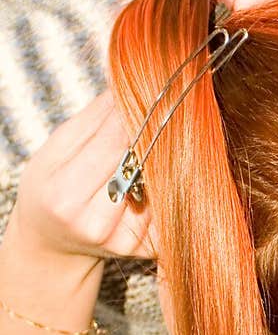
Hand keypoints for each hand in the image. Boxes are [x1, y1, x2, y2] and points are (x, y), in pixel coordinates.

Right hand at [13, 91, 154, 264]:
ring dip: (164, 158)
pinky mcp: (147, 250)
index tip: (152, 90)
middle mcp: (96, 225)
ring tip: (162, 138)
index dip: (135, 115)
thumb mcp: (56, 151)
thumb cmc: (52, 188)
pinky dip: (168, 182)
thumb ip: (94, 121)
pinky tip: (162, 170)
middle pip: (140, 165)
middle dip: (152, 133)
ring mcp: (124, 242)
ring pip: (159, 184)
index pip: (112, 145)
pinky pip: (166, 205)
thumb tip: (130, 84)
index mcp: (65, 197)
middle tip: (169, 105)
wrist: (54, 242)